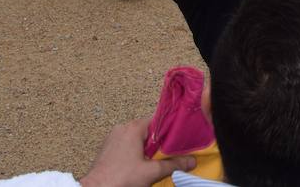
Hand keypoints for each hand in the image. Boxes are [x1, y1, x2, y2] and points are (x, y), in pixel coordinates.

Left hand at [78, 118, 195, 186]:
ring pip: (137, 138)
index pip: (158, 120)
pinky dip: (136, 152)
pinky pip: (127, 145)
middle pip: (148, 130)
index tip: (180, 138)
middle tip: (169, 153)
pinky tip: (140, 165)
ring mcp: (113, 138)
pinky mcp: (108, 149)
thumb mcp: (152, 172)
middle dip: (159, 142)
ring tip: (155, 161)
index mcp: (133, 128)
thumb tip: (191, 161)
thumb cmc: (121, 179)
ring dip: (147, 149)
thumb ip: (173, 164)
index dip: (170, 129)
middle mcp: (122, 128)